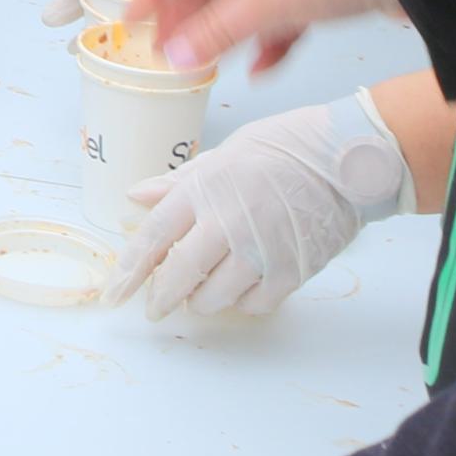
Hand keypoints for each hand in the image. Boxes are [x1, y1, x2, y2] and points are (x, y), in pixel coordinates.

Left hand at [107, 90, 411, 319]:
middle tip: (156, 307)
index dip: (128, 270)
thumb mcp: (223, 155)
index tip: (112, 294)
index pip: (153, 237)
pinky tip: (243, 289)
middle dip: (161, 298)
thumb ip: (178, 183)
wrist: (343, 158)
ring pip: (214, 297)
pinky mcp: (290, 272)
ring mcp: (259, 251)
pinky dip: (242, 302)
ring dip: (202, 300)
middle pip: (178, 275)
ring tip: (203, 292)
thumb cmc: (281, 148)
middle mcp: (226, 223)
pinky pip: (253, 304)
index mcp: (203, 190)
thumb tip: (135, 196)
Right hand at [138, 0, 393, 74]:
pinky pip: (276, 19)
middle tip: (170, 60)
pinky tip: (261, 69)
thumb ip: (217, 30)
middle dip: (190, 23)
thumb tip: (173, 57)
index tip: (130, 28)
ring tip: (207, 70)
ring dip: (226, 37)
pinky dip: (268, 43)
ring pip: (241, 6)